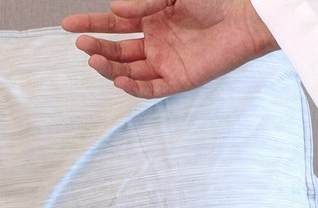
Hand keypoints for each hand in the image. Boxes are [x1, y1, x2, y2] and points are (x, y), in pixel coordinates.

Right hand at [61, 0, 278, 97]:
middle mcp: (154, 44)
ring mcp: (164, 63)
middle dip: (96, 47)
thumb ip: (146, 1)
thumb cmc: (216, 0)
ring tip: (94, 59)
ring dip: (109, 67)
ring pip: (127, 71)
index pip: (113, 24)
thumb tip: (115, 8)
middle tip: (81, 43)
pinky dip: (132, 87)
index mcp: (150, 20)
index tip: (68, 25)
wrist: (249, 18)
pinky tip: (118, 80)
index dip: (90, 24)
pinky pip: (150, 88)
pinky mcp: (178, 81)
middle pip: (116, 50)